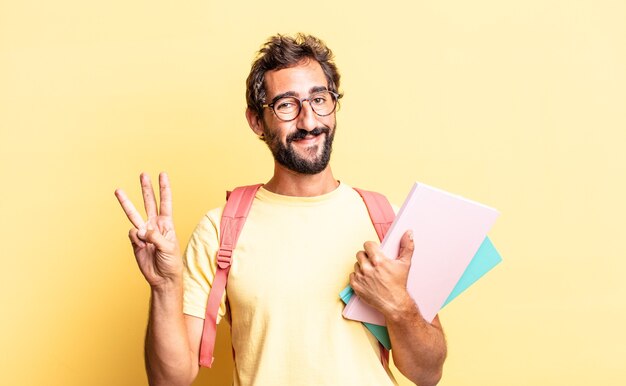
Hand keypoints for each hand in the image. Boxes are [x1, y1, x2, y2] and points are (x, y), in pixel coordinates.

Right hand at [115, 172, 181, 287]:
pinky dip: (136, 239)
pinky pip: (132, 235)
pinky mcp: (135, 242)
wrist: (163, 278)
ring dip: (126, 202)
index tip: (162, 174)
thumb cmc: (171, 262)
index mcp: (166, 223)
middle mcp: (154, 225)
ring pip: (134, 214)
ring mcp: (144, 232)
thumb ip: (154, 237)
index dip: (164, 188)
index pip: (165, 202)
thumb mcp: (168, 247)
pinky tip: (142, 246)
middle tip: (143, 174)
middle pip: (149, 202)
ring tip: (118, 190)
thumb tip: (139, 230)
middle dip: (146, 189)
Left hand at [349, 230, 414, 316]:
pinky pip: (352, 275)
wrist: (394, 303)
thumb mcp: (405, 264)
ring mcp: (361, 277)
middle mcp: (368, 268)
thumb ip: (407, 246)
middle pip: (360, 254)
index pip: (367, 245)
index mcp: (378, 260)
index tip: (374, 250)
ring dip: (362, 266)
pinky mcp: (356, 286)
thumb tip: (409, 233)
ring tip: (371, 272)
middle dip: (367, 256)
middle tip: (373, 263)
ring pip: (356, 264)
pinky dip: (358, 276)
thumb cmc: (399, 284)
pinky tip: (366, 279)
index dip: (371, 247)